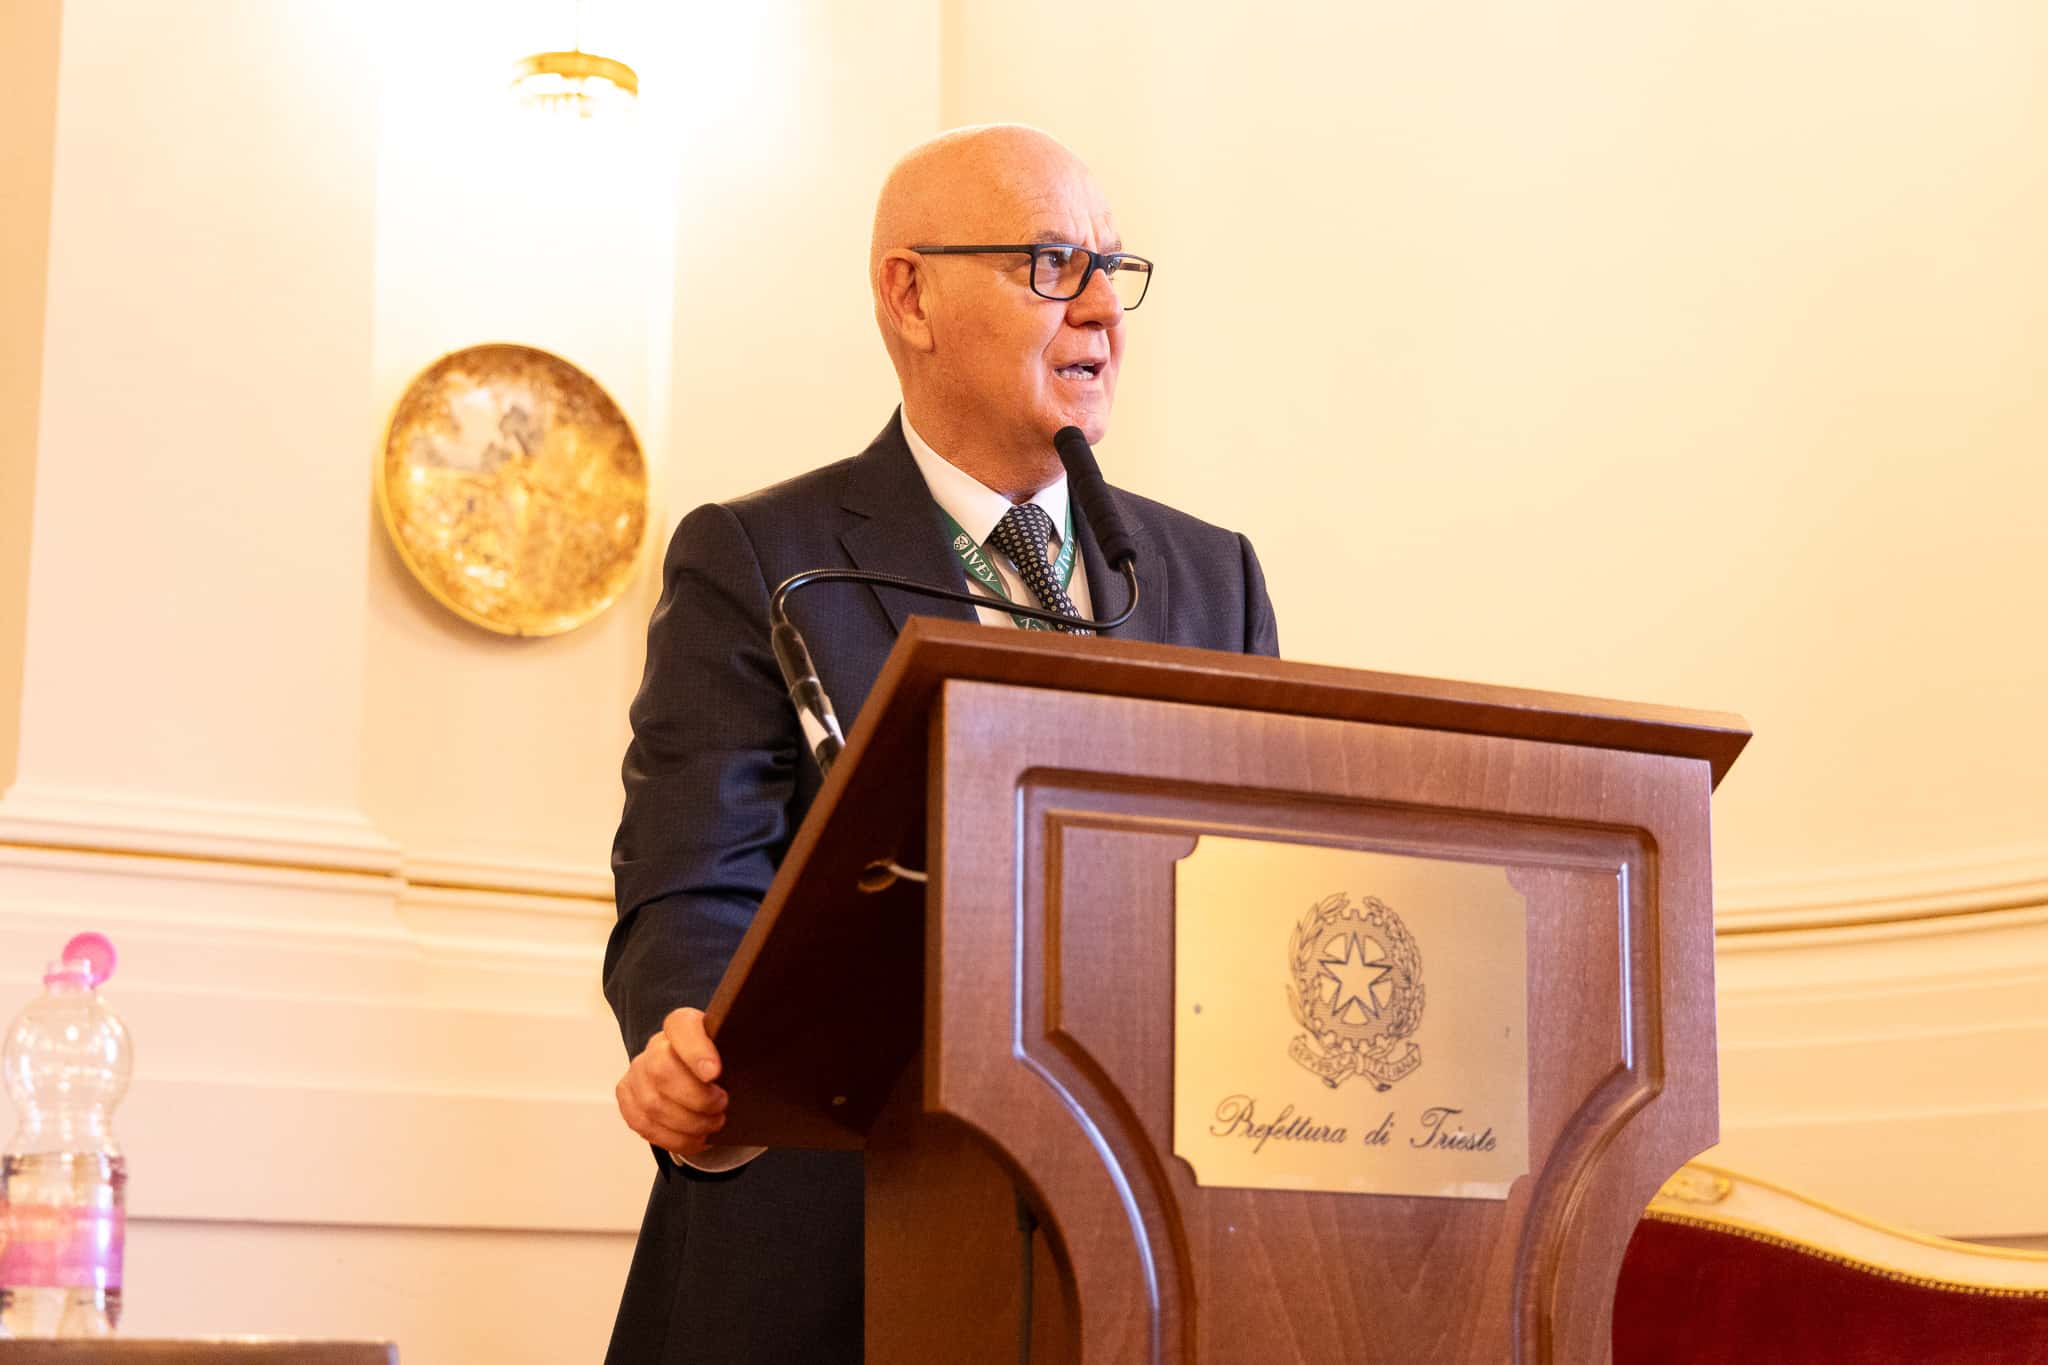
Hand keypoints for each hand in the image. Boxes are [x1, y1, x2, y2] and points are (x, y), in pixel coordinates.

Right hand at [615, 1006, 729, 1156]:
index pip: (681, 1026)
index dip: (695, 1050)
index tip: (715, 1073)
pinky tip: (696, 1139)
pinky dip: (673, 1139)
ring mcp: (638, 1072)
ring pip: (652, 1104)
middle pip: (662, 1070)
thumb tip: (773, 1052)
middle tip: (722, 1106)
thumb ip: (743, 1048)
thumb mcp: (735, 1050)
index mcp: (682, 1026)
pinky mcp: (627, 1097)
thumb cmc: (721, 1063)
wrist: (698, 1076)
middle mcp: (656, 1046)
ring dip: (688, 1123)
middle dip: (695, 1098)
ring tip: (713, 1125)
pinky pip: (642, 1124)